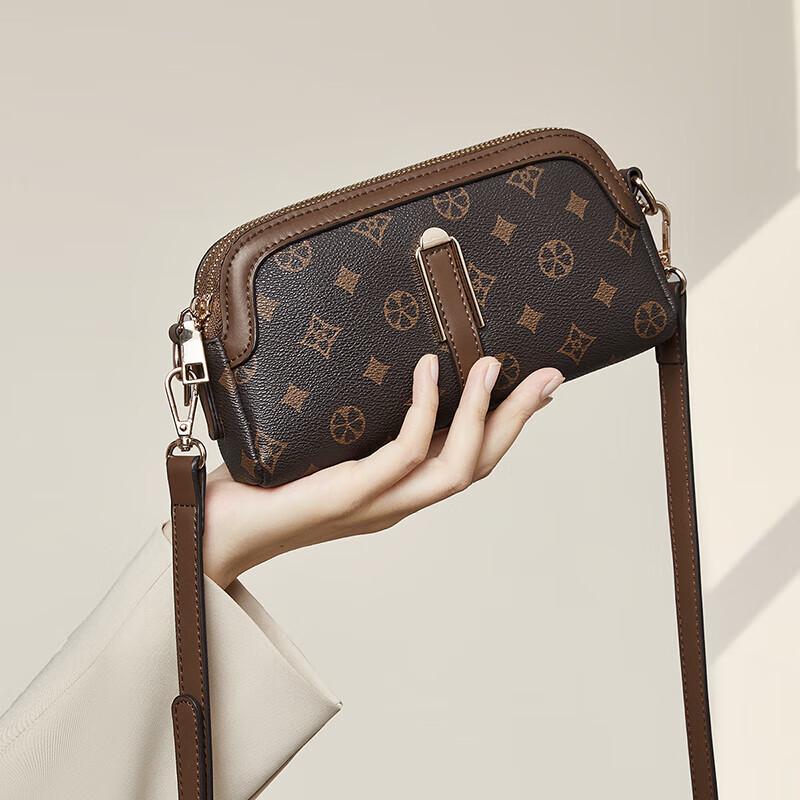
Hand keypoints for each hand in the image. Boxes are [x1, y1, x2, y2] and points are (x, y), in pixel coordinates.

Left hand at [201, 355, 562, 586]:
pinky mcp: (347, 497)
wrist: (214, 532)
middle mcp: (397, 503)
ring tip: (494, 365)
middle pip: (480, 466)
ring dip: (482, 415)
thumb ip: (360, 425)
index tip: (537, 387)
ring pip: (456, 467)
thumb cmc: (265, 484)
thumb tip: (380, 372)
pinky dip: (425, 411)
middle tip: (551, 376)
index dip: (508, 426)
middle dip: (518, 420)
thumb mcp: (326, 447)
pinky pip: (403, 455)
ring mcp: (376, 504)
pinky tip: (427, 371)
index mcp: (398, 493)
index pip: (470, 461)